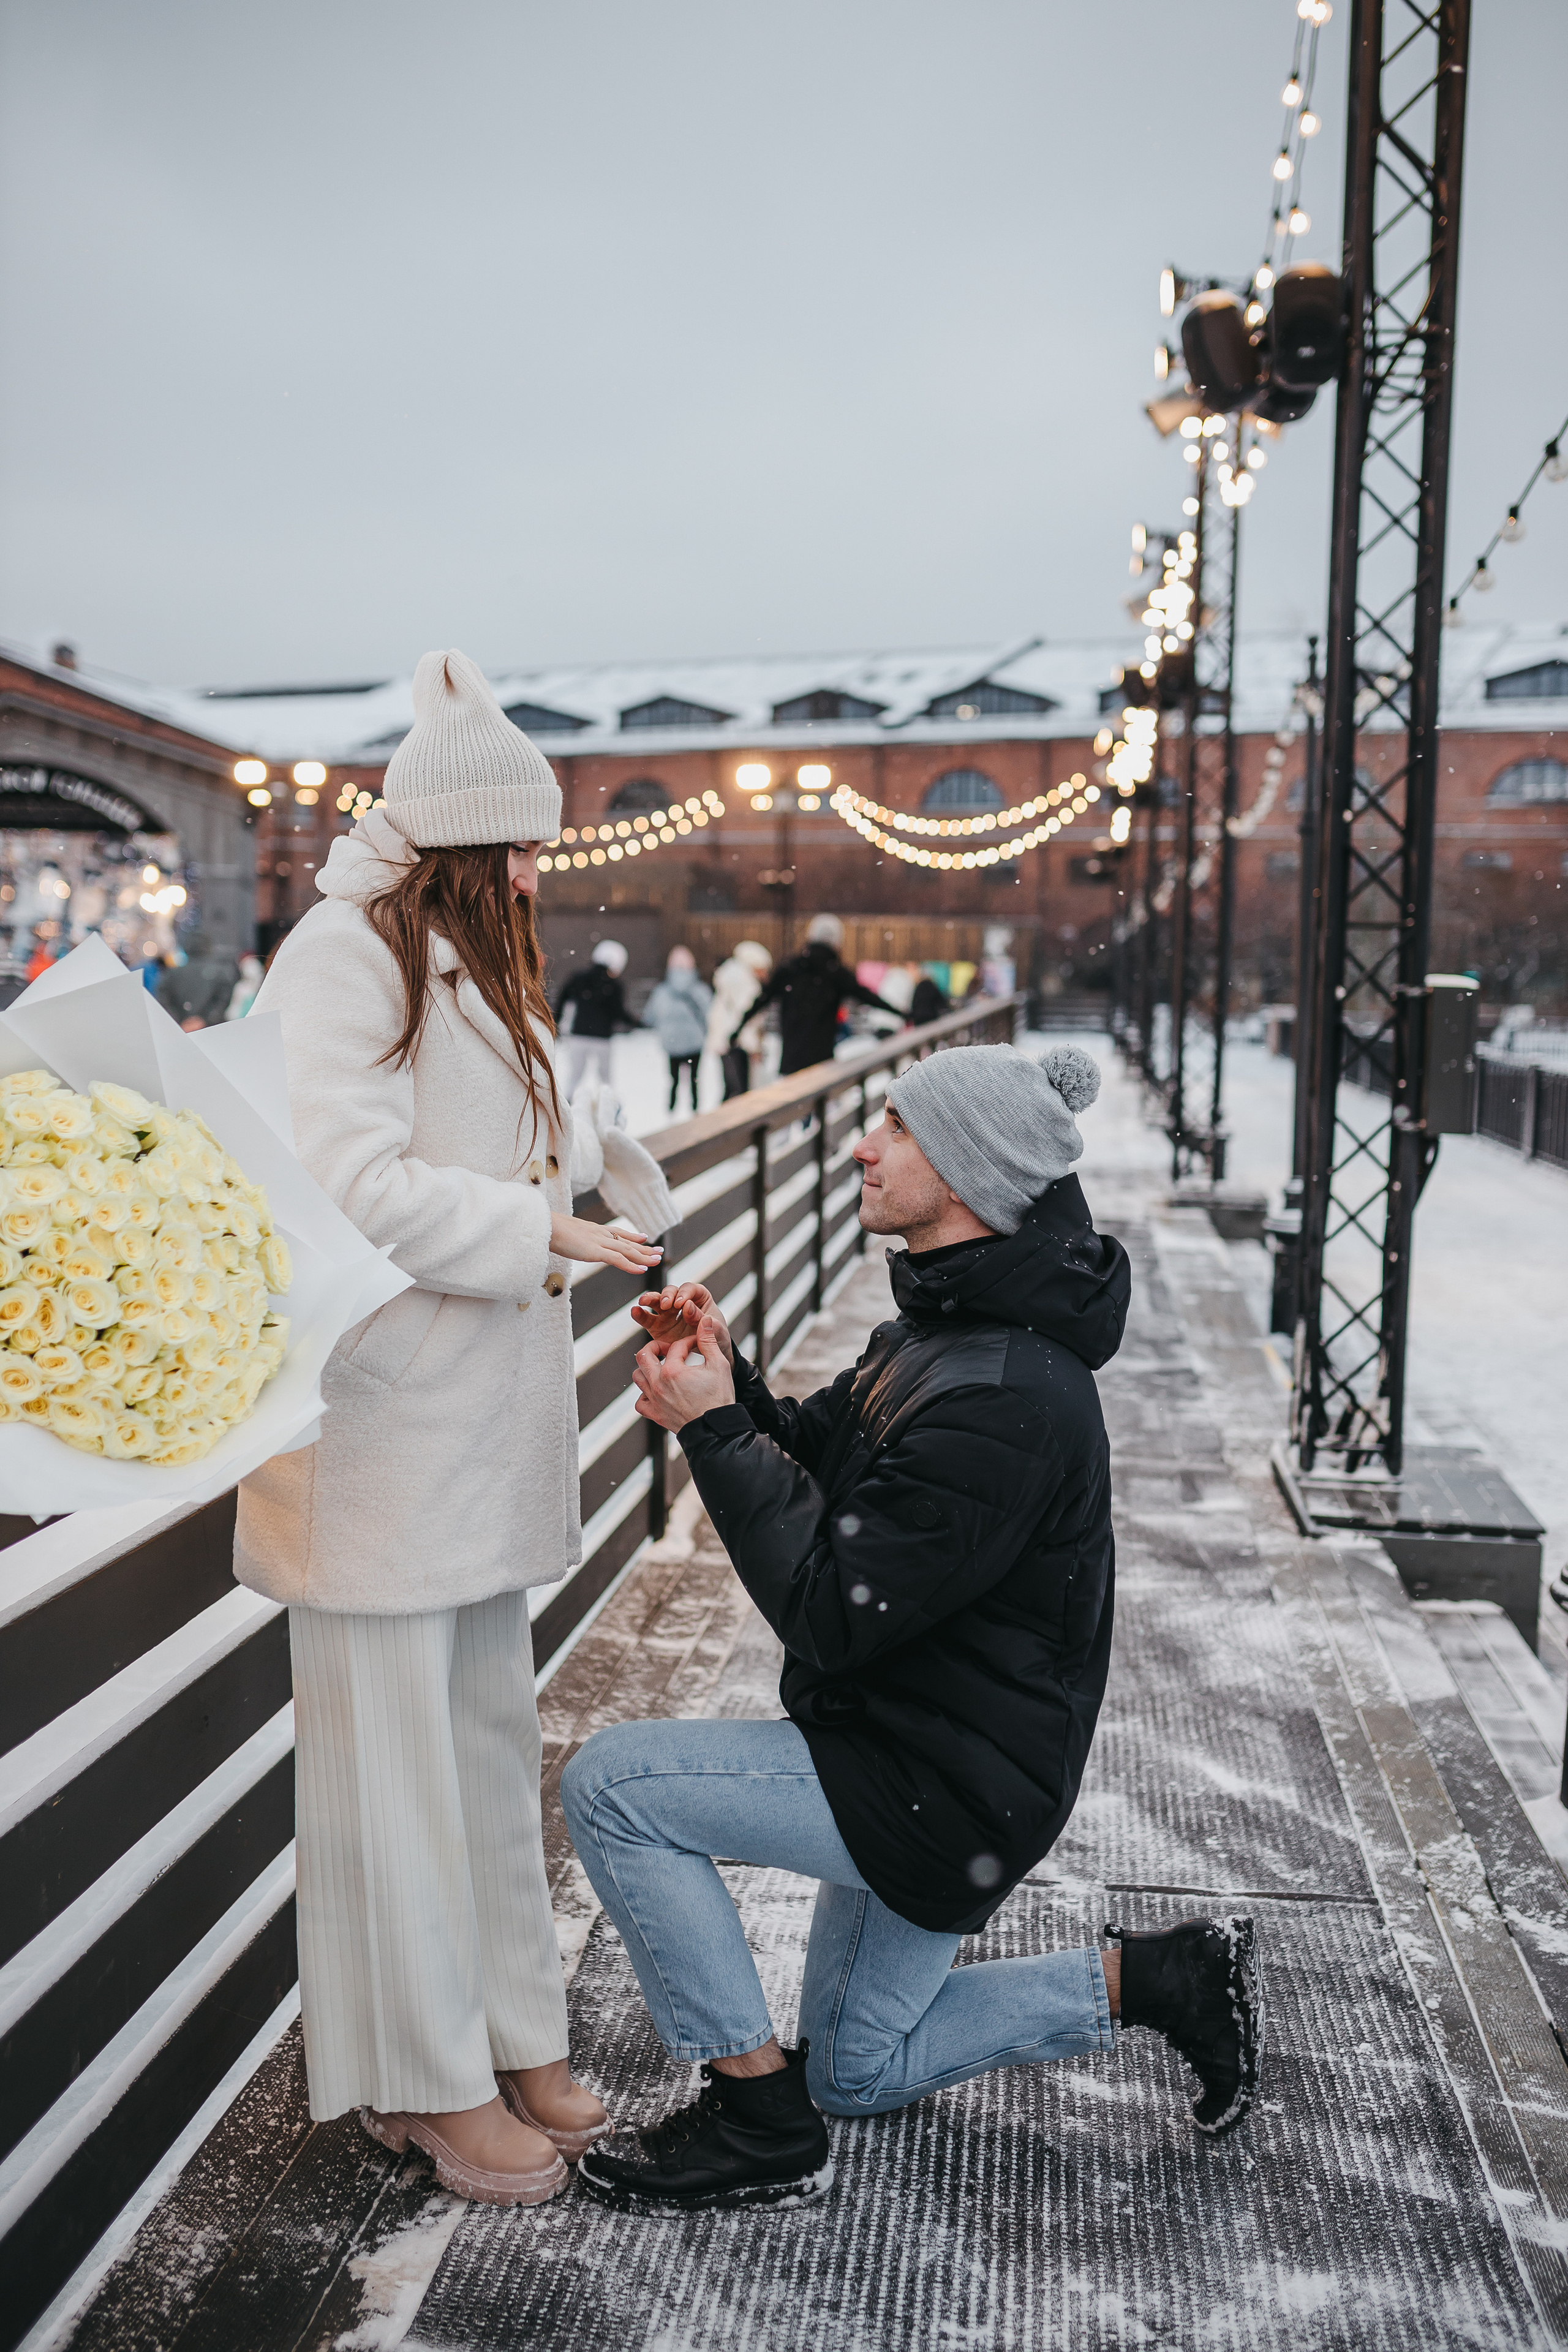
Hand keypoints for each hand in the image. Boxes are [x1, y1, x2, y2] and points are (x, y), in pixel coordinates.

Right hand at [549, 1213, 662, 1276]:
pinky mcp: (594, 1251)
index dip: (633, 1237)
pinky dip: (631, 1265)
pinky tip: (642, 1269)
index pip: (618, 1233)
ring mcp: (598, 1242)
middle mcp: (600, 1234)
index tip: (645, 1238)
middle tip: (660, 1251)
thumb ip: (574, 1236)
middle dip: (645, 1248)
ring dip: (644, 1256)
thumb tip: (571, 1238)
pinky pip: (617, 1259)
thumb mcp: (565, 1233)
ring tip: (658, 1260)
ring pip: (627, 1250)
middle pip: (627, 1242)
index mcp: (594, 1230)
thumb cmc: (549, 1230)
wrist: (543, 1225)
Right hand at [631, 1281, 733, 1361]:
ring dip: (649, 1299)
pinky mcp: (657, 1327)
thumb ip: (702, 1319)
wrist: (709, 1359)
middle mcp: (681, 1303)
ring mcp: (668, 1314)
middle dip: (667, 1296)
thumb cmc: (716, 1339)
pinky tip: (635, 1311)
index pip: (690, 1289)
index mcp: (699, 1299)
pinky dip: (640, 1314)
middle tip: (666, 1305)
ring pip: (656, 1301)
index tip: (682, 1303)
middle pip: (671, 1292)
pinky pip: (647, 1319)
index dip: (685, 1293)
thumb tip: (687, 1307)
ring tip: (643, 1302)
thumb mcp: (715, 1330)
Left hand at [633, 1316, 735, 1431]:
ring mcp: (655, 1400)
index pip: (675, 1346)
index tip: (697, 1345)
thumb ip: (708, 1341)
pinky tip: (657, 1391)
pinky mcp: (656, 1415)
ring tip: (662, 1368)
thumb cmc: (719, 1398)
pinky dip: (645, 1395)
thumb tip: (704, 1320)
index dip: (688, 1342)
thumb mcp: (719, 1365)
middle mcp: (658, 1384)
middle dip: (655, 1347)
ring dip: (647, 1369)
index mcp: (673, 1370)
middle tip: (668, 1349)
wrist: (716, 1429)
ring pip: (638, 1377)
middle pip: (643, 1356)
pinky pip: (640, 1402)